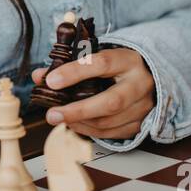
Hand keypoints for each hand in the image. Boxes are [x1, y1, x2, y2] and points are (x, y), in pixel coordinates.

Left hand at [31, 47, 155, 139]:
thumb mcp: (98, 57)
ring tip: (61, 118)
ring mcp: (143, 106)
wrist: (151, 76)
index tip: (51, 81)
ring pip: (110, 121)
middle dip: (77, 110)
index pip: (101, 64)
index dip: (74, 72)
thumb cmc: (118, 66)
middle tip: (52, 114)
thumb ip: (69, 65)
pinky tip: (76, 124)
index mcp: (129, 60)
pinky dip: (90, 131)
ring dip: (80, 122)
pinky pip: (112, 133)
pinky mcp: (141, 123)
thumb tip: (40, 76)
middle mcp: (140, 84)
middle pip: (110, 102)